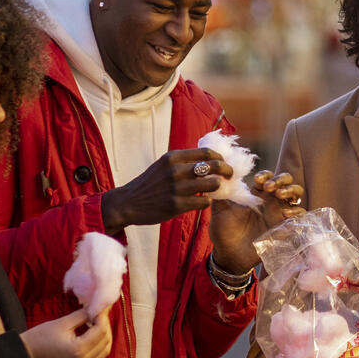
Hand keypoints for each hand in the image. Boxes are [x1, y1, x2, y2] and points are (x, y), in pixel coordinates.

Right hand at [21, 308, 112, 357]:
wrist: (24, 356)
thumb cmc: (39, 338)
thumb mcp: (61, 323)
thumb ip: (82, 315)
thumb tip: (95, 308)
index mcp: (78, 350)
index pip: (101, 331)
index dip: (102, 317)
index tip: (100, 307)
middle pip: (106, 341)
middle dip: (105, 325)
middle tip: (99, 313)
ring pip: (104, 350)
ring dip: (104, 336)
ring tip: (97, 322)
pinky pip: (97, 357)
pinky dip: (99, 345)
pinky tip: (92, 334)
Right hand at [100, 149, 228, 229]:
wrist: (128, 202)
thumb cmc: (149, 183)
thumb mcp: (163, 165)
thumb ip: (183, 161)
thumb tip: (207, 159)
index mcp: (173, 157)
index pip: (206, 152)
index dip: (220, 157)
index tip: (224, 162)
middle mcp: (176, 170)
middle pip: (214, 166)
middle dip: (227, 170)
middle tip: (230, 175)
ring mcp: (177, 188)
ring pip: (212, 184)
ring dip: (218, 187)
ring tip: (217, 189)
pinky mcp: (177, 205)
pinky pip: (204, 201)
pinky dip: (207, 201)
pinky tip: (204, 201)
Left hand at [209, 171, 305, 273]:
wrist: (229, 255)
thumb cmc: (223, 232)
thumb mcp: (219, 210)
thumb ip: (222, 193)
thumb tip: (221, 175)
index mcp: (256, 194)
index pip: (267, 177)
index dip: (266, 175)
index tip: (257, 180)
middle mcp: (270, 201)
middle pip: (286, 181)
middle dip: (281, 180)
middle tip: (270, 187)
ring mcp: (279, 213)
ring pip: (296, 194)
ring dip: (291, 190)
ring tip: (280, 195)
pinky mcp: (284, 227)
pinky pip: (299, 215)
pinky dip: (296, 211)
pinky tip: (285, 213)